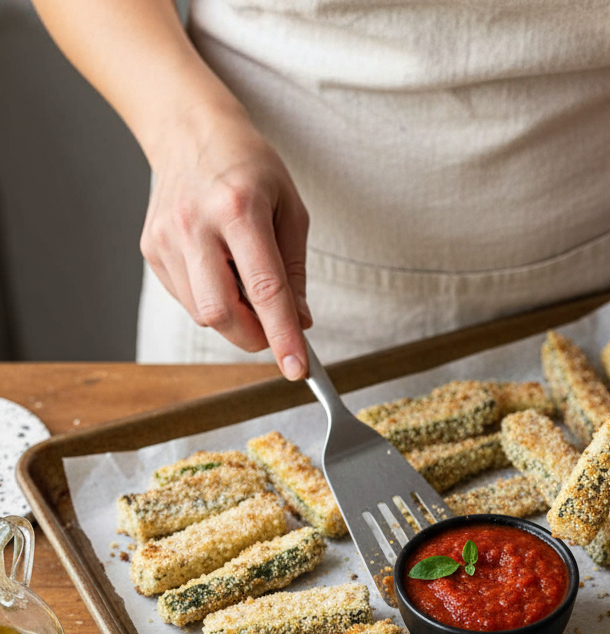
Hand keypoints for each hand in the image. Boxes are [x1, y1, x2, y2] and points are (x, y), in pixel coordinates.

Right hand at [141, 103, 311, 377]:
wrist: (188, 129)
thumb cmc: (248, 167)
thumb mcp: (290, 209)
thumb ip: (294, 272)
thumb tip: (299, 324)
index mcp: (239, 209)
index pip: (264, 290)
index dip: (282, 336)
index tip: (296, 369)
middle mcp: (196, 224)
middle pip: (222, 314)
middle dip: (253, 335)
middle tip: (272, 326)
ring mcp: (167, 237)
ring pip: (202, 313)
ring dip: (233, 315)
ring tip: (242, 277)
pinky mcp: (151, 249)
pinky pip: (186, 298)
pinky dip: (211, 298)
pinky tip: (218, 267)